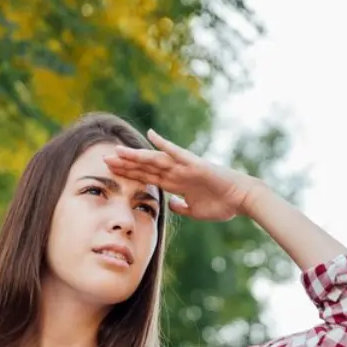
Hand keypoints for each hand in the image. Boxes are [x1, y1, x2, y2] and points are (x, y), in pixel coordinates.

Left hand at [103, 129, 266, 221]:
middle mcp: (177, 172)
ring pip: (155, 160)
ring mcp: (185, 166)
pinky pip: (177, 152)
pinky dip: (164, 144)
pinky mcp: (195, 164)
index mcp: (176, 183)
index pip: (147, 177)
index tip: (111, 172)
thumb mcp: (195, 211)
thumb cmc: (222, 205)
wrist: (242, 199)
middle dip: (125, 164)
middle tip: (104, 160)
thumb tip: (170, 205)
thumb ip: (181, 206)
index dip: (129, 174)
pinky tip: (151, 135)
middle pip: (145, 167)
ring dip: (136, 156)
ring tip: (117, 152)